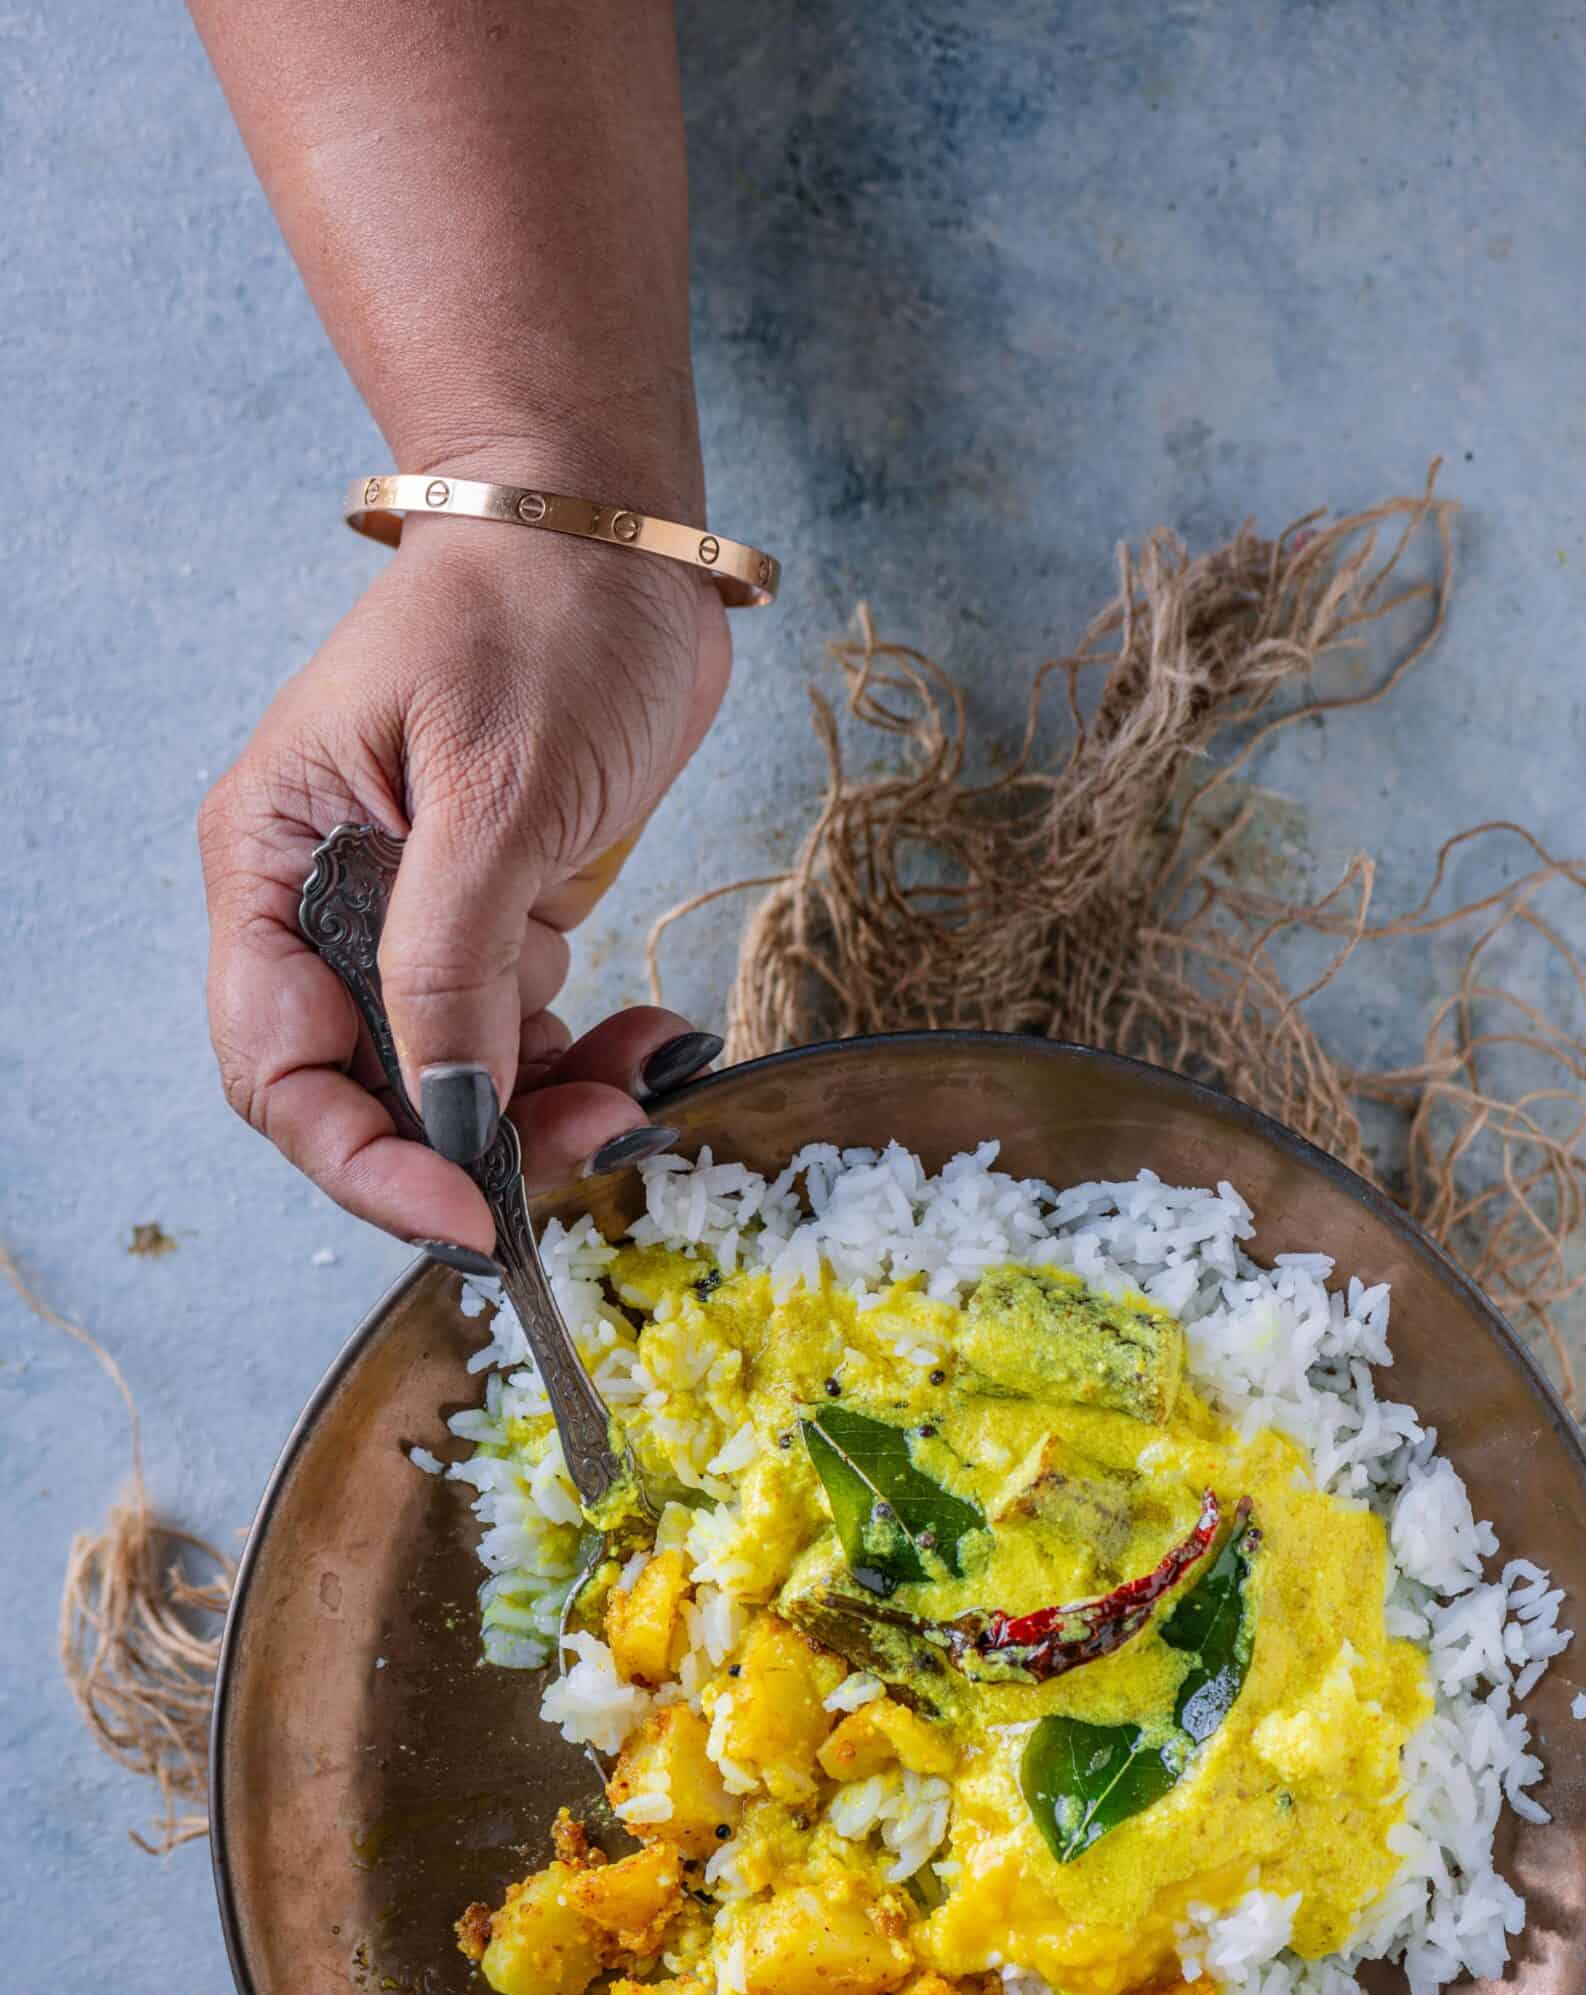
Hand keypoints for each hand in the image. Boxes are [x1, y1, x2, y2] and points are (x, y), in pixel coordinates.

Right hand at [198, 510, 730, 1250]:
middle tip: (598, 1138)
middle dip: (479, 1145)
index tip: (474, 1217)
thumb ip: (452, 965)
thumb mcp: (492, 792)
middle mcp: (324, 907)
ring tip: (643, 1085)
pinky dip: (587, 1060)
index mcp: (274, 865)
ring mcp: (413, 921)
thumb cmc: (536, 615)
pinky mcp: (495, 922)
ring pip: (458, 1081)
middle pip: (372, 1093)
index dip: (367, 1163)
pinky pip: (524, 1037)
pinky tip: (656, 1043)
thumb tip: (445, 1114)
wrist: (618, 532)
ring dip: (550, 1112)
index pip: (280, 1071)